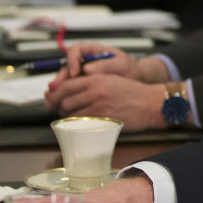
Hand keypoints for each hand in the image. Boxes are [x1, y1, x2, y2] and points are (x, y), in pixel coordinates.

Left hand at [45, 74, 166, 130]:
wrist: (150, 103)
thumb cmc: (133, 92)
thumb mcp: (112, 80)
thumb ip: (92, 83)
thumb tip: (70, 92)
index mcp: (97, 78)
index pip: (66, 85)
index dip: (55, 93)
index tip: (51, 98)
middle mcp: (96, 90)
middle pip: (65, 100)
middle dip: (58, 107)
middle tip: (57, 110)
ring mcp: (99, 105)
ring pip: (72, 112)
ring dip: (67, 116)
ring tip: (69, 117)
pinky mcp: (104, 118)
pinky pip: (83, 122)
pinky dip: (77, 124)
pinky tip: (79, 124)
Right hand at [49, 43, 169, 91]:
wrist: (134, 79)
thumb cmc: (129, 68)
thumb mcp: (122, 64)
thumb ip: (106, 65)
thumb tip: (87, 69)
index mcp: (93, 51)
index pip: (76, 50)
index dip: (72, 60)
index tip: (74, 72)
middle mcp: (84, 61)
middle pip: (66, 67)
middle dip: (60, 78)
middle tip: (55, 90)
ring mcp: (81, 73)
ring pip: (65, 79)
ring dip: (58, 89)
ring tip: (53, 99)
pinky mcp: (82, 85)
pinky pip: (70, 89)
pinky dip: (64, 96)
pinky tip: (60, 104)